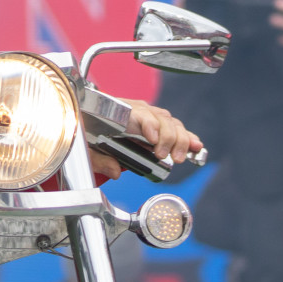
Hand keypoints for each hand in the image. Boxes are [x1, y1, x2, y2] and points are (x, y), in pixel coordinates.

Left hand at [88, 100, 202, 179]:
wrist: (88, 120)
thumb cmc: (86, 131)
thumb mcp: (85, 147)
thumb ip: (99, 159)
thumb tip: (115, 171)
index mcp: (117, 111)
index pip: (137, 113)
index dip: (148, 125)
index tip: (153, 140)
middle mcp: (136, 110)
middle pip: (159, 118)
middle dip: (167, 137)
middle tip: (166, 157)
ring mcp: (149, 115)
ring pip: (170, 122)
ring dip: (179, 139)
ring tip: (180, 157)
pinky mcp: (158, 124)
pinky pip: (175, 128)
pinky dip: (187, 137)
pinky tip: (196, 147)